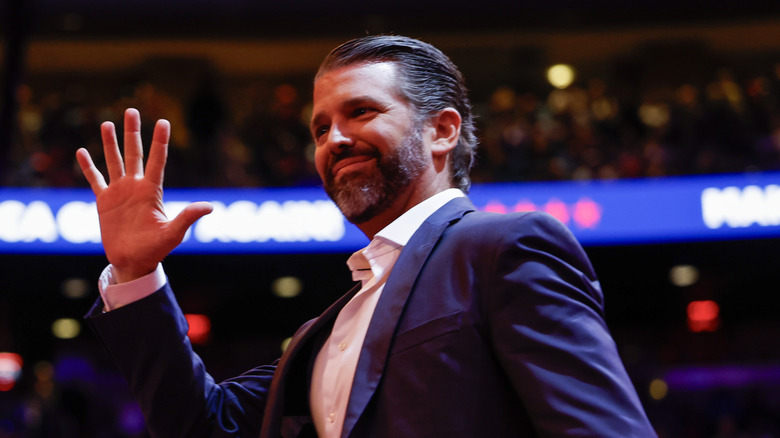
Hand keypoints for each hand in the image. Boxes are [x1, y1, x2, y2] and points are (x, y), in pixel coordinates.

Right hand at [76, 108, 212, 282]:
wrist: (133, 262)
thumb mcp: (173, 233)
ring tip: (107, 123)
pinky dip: (89, 167)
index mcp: (152, 191)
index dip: (160, 141)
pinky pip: (95, 180)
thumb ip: (187, 218)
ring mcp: (119, 192)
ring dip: (110, 143)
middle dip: (132, 132)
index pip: (157, 160)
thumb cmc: (156, 249)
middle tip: (132, 110)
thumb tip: (209, 207)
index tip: (163, 121)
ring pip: (114, 161)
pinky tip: (82, 152)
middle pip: (134, 153)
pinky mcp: (104, 202)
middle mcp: (136, 187)